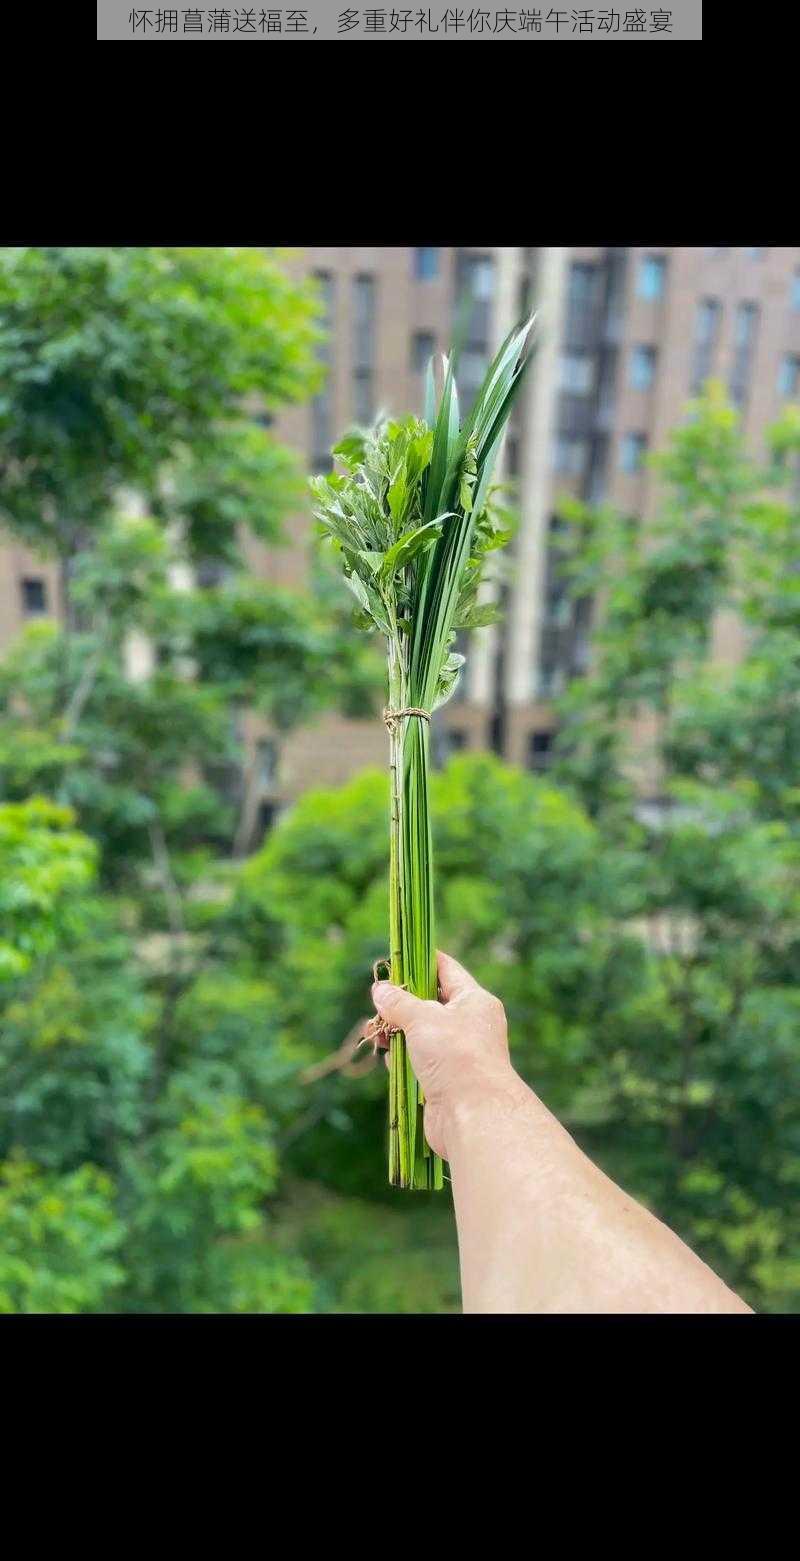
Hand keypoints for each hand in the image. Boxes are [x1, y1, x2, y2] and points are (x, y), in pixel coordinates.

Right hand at [371, 950, 515, 1159]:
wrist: (473, 1114)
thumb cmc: (455, 1056)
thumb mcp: (423, 1018)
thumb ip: (399, 1002)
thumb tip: (380, 989)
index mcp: (474, 1001)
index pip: (446, 970)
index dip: (419, 962)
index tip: (395, 960)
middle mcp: (470, 1024)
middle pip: (430, 1003)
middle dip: (400, 1003)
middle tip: (377, 1004)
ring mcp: (458, 1053)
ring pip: (421, 1034)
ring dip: (396, 1032)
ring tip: (373, 1032)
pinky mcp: (446, 1079)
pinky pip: (419, 1059)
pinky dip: (403, 1057)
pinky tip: (388, 1057)